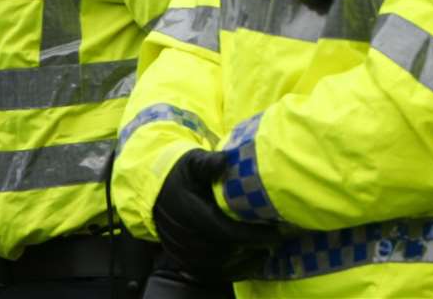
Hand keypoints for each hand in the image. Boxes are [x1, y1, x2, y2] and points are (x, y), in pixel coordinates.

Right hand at [152, 150, 278, 280]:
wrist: (155, 191)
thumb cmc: (179, 175)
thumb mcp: (192, 163)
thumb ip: (208, 163)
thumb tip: (225, 159)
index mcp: (189, 211)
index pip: (225, 231)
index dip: (252, 235)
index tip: (276, 232)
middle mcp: (184, 235)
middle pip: (226, 251)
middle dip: (252, 247)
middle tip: (277, 240)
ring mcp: (183, 251)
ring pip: (221, 264)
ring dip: (245, 260)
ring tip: (266, 249)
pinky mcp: (185, 260)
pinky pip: (213, 273)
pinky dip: (234, 270)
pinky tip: (250, 261)